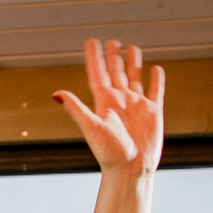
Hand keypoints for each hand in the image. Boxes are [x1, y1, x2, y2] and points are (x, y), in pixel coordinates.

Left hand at [52, 38, 164, 179]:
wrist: (131, 170)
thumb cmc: (110, 154)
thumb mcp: (91, 127)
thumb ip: (76, 108)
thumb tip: (57, 93)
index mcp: (104, 102)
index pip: (98, 74)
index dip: (95, 57)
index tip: (92, 41)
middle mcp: (120, 101)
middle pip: (116, 72)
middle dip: (114, 56)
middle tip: (113, 41)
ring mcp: (137, 106)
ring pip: (135, 78)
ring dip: (133, 63)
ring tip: (132, 48)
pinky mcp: (153, 112)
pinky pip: (155, 91)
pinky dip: (156, 79)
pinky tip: (156, 69)